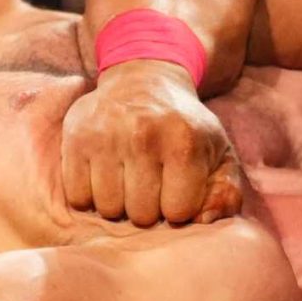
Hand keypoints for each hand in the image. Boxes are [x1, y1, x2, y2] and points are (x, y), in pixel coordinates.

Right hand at [60, 61, 243, 224]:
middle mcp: (143, 136)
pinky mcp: (75, 136)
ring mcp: (105, 135)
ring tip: (127, 180)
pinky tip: (104, 176)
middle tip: (150, 185)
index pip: (177, 212)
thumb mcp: (219, 154)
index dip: (178, 207)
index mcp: (184, 142)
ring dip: (118, 203)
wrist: (144, 79)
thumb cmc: (185, 128)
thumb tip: (203, 221)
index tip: (177, 189)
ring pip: (107, 208)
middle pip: (141, 214)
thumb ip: (226, 194)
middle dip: (148, 208)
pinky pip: (77, 195)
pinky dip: (89, 194)